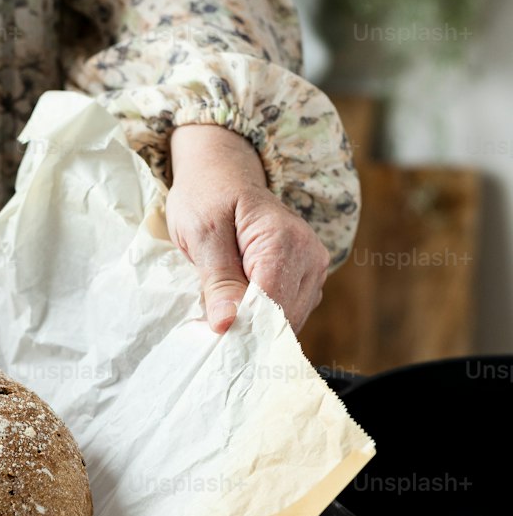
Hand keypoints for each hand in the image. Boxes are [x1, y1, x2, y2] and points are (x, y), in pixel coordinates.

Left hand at [165, 124, 328, 334]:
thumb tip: (227, 324)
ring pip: (288, 322)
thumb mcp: (202, 235)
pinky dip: (264, 319)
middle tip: (213, 333)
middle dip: (250, 331)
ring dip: (257, 327)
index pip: (272, 307)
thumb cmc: (208, 196)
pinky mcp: (308, 278)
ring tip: (224, 315)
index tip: (215, 342)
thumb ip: (217, 281)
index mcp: (285, 242)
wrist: (223, 173)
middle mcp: (311, 257)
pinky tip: (241, 309)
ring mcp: (315, 269)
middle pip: (284, 319)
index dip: (244, 330)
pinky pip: (288, 313)